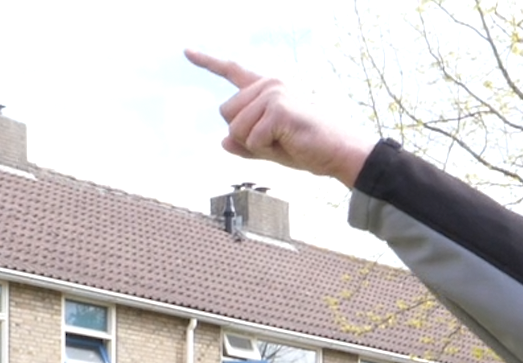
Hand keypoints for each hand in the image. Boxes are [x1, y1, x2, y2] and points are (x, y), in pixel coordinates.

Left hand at [185, 51, 372, 184]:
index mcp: (265, 88)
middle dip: (244, 136)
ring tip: (284, 140)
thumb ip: (245, 144)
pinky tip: (289, 142)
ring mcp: (272, 92)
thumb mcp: (269, 148)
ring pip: (235, 128)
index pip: (231, 71)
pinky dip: (266, 149)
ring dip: (255, 144)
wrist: (337, 152)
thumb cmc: (306, 148)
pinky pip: (252, 139)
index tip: (186, 50)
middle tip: (275, 139)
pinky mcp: (278, 107)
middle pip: (226, 114)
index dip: (207, 61)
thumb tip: (223, 141)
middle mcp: (267, 84)